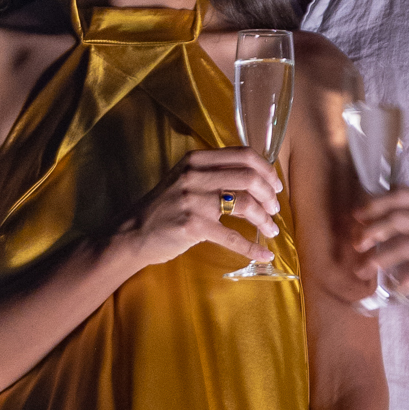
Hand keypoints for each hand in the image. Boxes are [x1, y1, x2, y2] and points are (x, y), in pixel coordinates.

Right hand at [127, 147, 280, 269]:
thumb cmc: (164, 207)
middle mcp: (194, 175)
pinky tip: (264, 254)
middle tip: (274, 208)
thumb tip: (254, 177)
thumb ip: (213, 173)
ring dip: (265, 219)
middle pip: (248, 177)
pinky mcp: (192, 226)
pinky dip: (252, 248)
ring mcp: (193, 200)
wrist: (133, 232)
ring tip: (272, 229)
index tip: (275, 185)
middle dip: (269, 195)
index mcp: (196, 159)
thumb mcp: (184, 179)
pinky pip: (231, 237)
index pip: (243, 155)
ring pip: (244, 204)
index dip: (266, 170)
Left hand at [350, 187, 408, 322]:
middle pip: (400, 219)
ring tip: (362, 270)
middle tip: (356, 245)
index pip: (404, 196)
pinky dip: (399, 281)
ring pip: (404, 246)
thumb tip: (366, 220)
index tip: (357, 217)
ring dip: (377, 260)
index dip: (376, 204)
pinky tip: (393, 287)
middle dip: (372, 232)